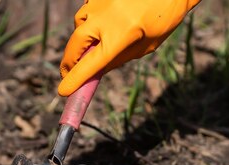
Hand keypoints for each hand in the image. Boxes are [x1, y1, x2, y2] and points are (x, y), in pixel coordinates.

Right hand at [59, 0, 200, 95]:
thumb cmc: (164, 18)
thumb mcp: (145, 46)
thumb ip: (119, 59)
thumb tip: (96, 71)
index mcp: (120, 35)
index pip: (90, 64)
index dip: (75, 80)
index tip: (63, 91)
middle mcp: (105, 17)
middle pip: (75, 44)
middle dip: (70, 62)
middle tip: (69, 73)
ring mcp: (100, 2)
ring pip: (79, 24)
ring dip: (80, 38)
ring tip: (91, 46)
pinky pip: (87, 9)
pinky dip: (89, 20)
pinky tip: (103, 23)